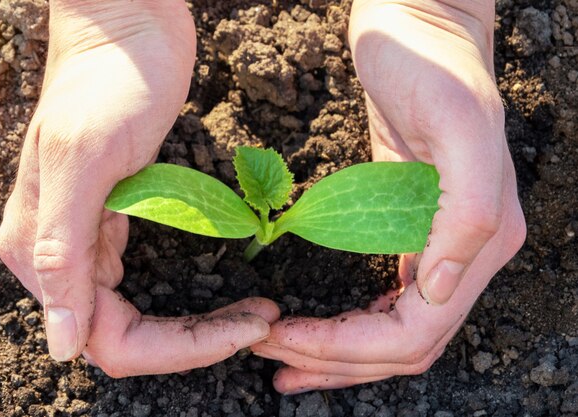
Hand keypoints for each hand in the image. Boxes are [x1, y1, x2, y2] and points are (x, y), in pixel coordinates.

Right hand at [0, 0, 278, 376]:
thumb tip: (60, 346)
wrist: (127, 29)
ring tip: (255, 312)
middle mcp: (59, 256)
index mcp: (43, 252)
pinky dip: (191, 298)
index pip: (107, 340)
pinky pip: (147, 282)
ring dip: (198, 325)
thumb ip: (61, 252)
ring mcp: (89, 240)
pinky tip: (230, 291)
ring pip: (140, 316)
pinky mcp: (118, 221)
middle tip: (260, 321)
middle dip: (194, 341)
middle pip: (127, 337)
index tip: (242, 329)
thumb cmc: (107, 81)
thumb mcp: (85, 160)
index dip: (176, 350)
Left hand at [252, 0, 525, 391]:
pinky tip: (311, 324)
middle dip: (337, 361)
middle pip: (401, 344)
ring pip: (390, 329)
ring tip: (283, 359)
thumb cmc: (434, 63)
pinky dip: (344, 322)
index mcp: (480, 240)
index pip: (414, 331)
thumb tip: (438, 290)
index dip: (350, 350)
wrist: (420, 27)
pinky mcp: (404, 229)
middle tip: (273, 359)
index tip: (286, 341)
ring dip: (338, 354)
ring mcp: (435, 243)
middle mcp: (463, 252)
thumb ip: (469, 212)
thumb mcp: (458, 124)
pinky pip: (379, 298)